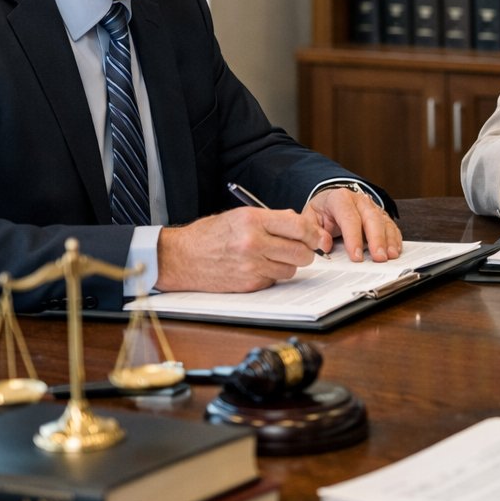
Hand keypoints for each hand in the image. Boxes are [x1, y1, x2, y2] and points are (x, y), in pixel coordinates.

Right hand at [156, 207, 329, 292]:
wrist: (180, 258)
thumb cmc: (210, 234)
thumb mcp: (240, 216)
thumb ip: (273, 219)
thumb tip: (303, 225)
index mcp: (253, 220)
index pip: (300, 227)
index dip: (315, 234)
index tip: (319, 238)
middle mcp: (253, 243)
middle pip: (301, 252)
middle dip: (306, 252)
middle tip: (301, 250)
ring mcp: (251, 266)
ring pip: (291, 269)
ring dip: (288, 265)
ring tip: (273, 257)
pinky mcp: (248, 284)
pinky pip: (274, 281)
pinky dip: (272, 276)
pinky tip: (258, 268)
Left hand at [307, 185, 402, 262]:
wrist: (330, 202)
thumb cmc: (321, 212)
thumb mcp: (309, 218)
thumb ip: (313, 230)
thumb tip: (324, 244)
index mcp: (340, 198)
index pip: (349, 218)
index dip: (353, 238)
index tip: (356, 256)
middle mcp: (359, 200)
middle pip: (372, 218)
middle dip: (377, 240)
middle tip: (378, 258)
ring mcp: (372, 207)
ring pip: (384, 222)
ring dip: (388, 240)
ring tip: (390, 256)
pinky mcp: (381, 216)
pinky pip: (391, 226)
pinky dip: (394, 239)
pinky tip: (395, 250)